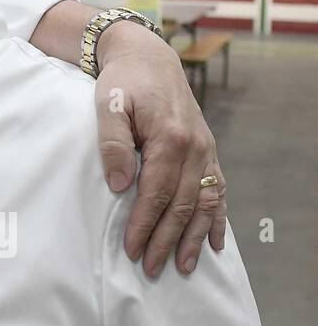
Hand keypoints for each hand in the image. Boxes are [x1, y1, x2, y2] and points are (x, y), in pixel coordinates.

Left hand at [94, 21, 226, 276]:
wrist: (148, 57)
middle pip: (182, 204)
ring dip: (195, 237)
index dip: (144, 224)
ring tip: (185, 266)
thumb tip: (120, 185)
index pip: (157, 193)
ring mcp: (205, 149)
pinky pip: (219, 189)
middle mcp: (195, 147)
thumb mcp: (106, 104)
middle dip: (167, 240)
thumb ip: (113, 143)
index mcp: (169, 138)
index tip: (131, 249)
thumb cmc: (122, 81)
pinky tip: (216, 242)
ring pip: (205, 202)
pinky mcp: (207, 150)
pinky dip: (218, 218)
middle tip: (151, 269)